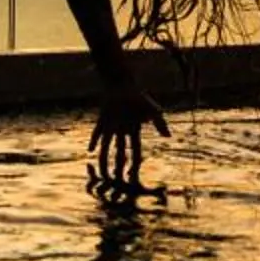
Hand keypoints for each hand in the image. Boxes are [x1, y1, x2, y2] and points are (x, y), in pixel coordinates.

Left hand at [86, 77, 167, 195]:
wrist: (122, 82)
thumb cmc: (138, 95)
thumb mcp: (152, 109)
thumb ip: (160, 122)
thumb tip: (168, 136)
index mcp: (134, 131)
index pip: (135, 151)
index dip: (134, 164)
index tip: (133, 175)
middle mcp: (122, 131)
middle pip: (120, 152)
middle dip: (119, 165)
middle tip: (117, 178)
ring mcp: (111, 126)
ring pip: (107, 146)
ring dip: (104, 157)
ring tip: (102, 170)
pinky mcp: (102, 120)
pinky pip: (97, 132)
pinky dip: (94, 140)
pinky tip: (91, 150)